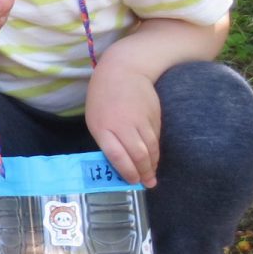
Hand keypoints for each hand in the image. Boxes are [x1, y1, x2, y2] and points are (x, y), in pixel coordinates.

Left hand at [85, 67, 161, 187]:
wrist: (124, 69)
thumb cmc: (103, 96)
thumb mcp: (95, 118)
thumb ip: (106, 139)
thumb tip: (120, 162)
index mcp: (103, 127)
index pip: (116, 155)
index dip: (127, 171)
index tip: (133, 181)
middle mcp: (122, 125)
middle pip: (137, 154)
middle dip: (144, 172)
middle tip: (148, 183)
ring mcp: (140, 120)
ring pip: (150, 148)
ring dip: (152, 164)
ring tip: (152, 175)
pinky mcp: (153, 116)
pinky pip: (156, 138)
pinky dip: (156, 150)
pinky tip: (155, 158)